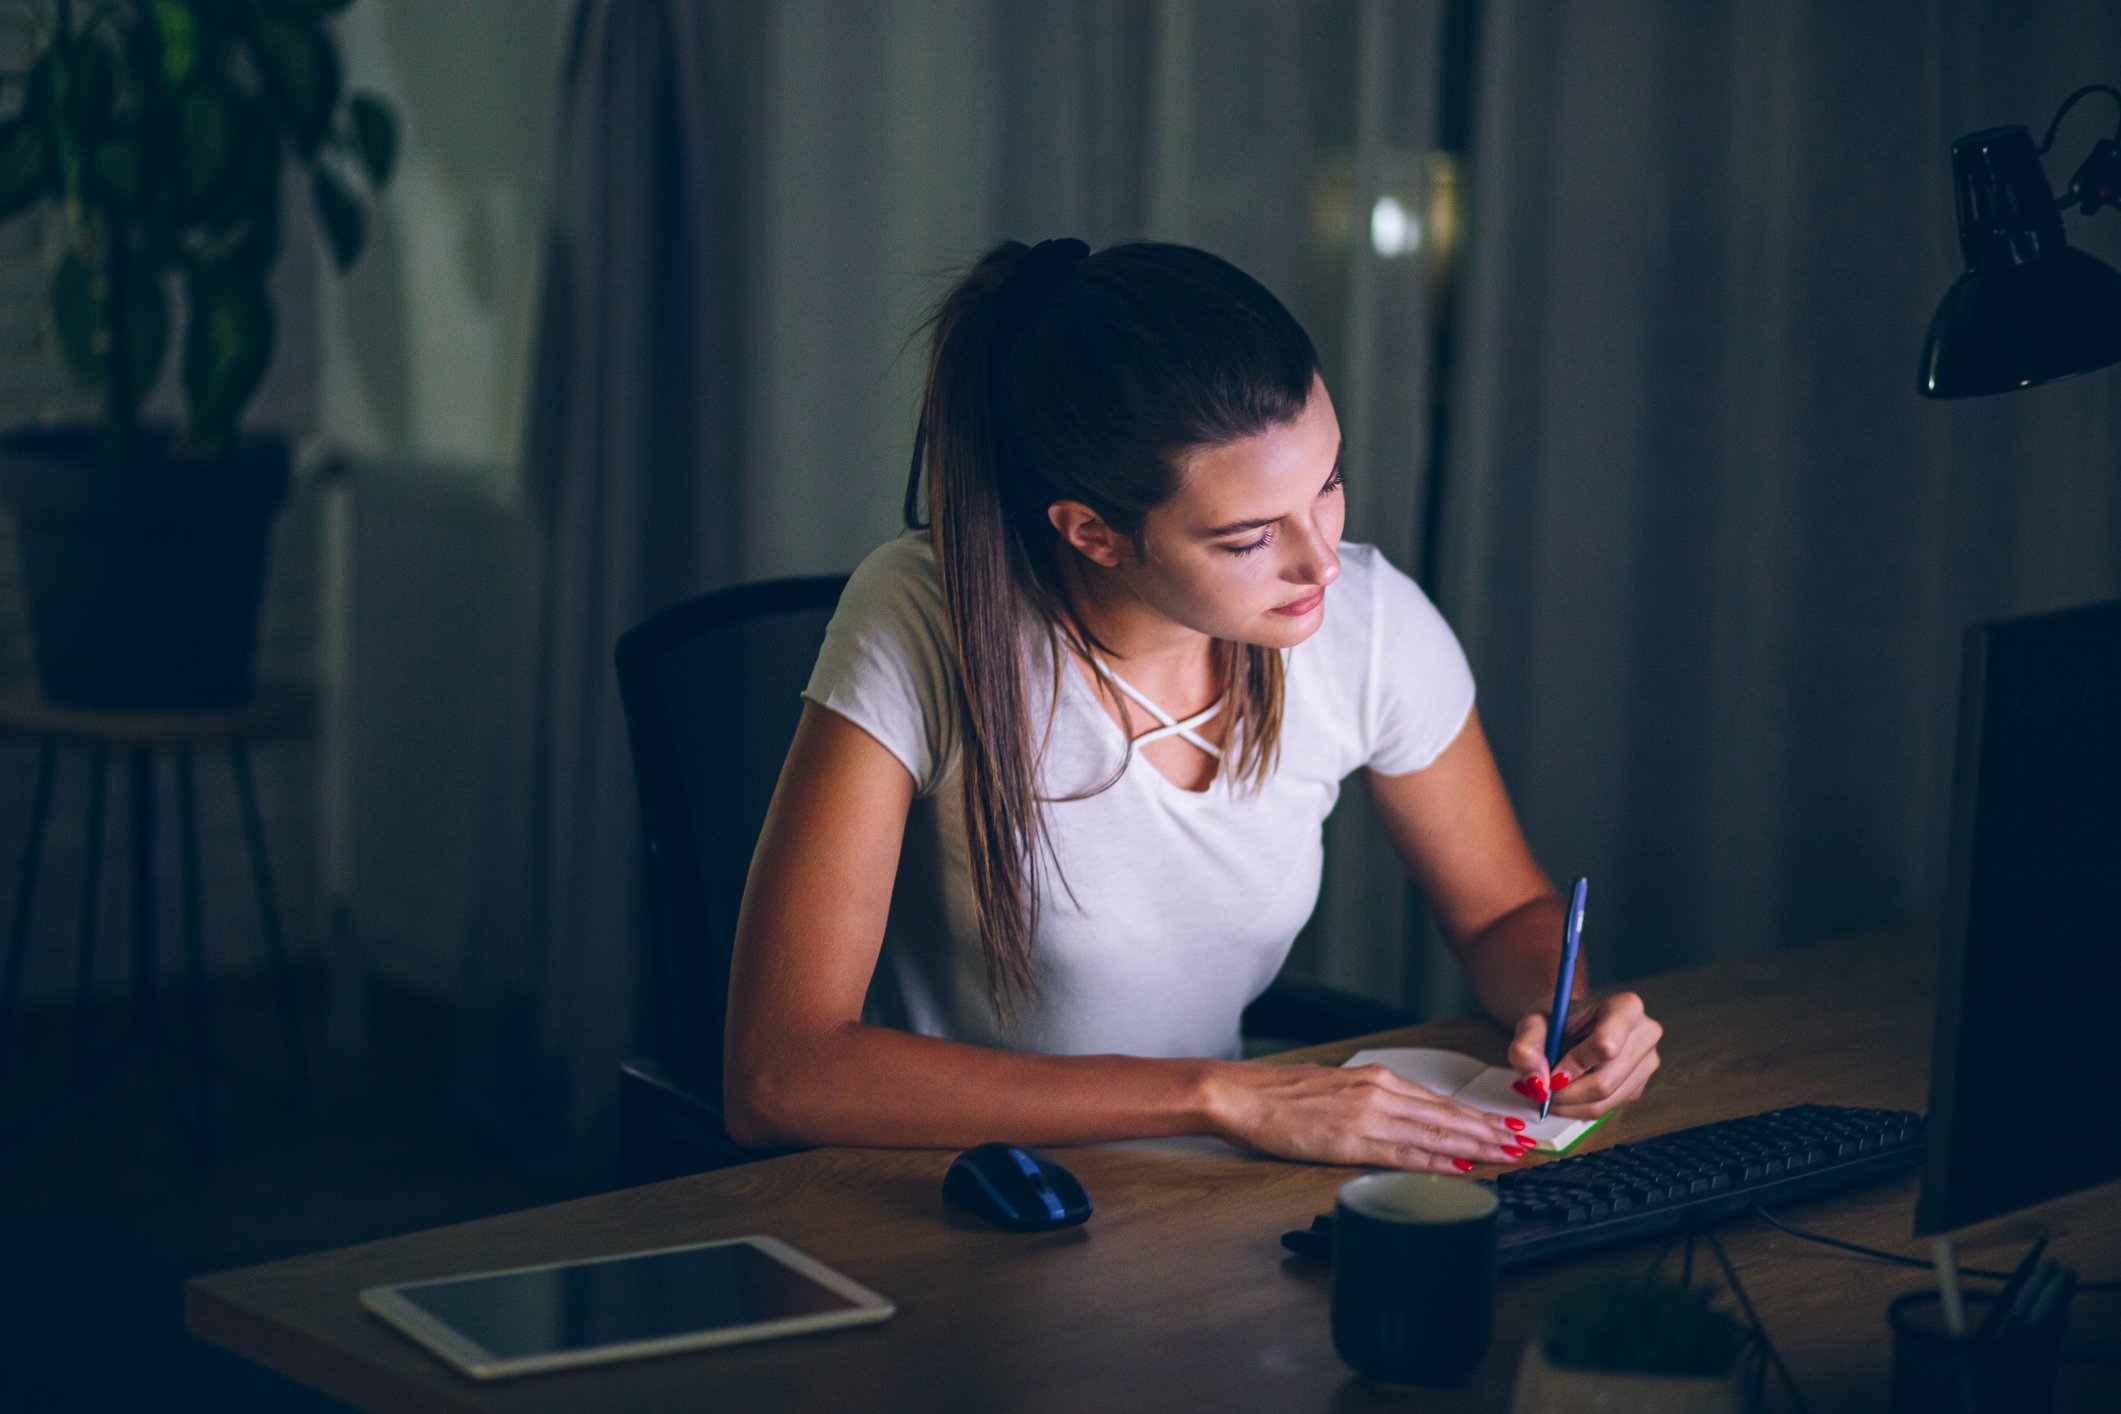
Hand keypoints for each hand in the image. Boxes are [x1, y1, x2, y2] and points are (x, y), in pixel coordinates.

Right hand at [1202, 1060, 1532, 1171]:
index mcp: (1377, 1079)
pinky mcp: (1350, 1140)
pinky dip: (1436, 1162)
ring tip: (1506, 1156)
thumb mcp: (1336, 1087)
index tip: (1506, 1128)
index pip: (1439, 1102)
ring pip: (1434, 1134)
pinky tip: (1459, 1169)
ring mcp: (1368, 1115)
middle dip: (1489, 1132)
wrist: (1243, 1094)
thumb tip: (1402, 1118)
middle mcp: (1380, 1092)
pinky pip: (1403, 1154)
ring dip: (1474, 1147)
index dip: (1476, 1117)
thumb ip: (1372, 1100)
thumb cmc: (1282, 1094)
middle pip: (1446, 1116)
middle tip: (1524, 1145)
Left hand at [1507, 991, 1662, 1118]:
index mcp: (1626, 1007)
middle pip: (1605, 1080)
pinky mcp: (1639, 1086)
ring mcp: (1647, 1063)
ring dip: (1570, 1104)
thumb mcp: (1532, 1025)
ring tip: (1549, 1092)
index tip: (1550, 1072)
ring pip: (1606, 1100)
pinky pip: (1608, 1109)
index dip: (1574, 1064)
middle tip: (1542, 1091)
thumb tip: (1538, 1083)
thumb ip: (1527, 1047)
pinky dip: (1579, 1108)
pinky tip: (1565, 1095)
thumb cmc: (1553, 1021)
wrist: (1566, 1027)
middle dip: (1567, 1092)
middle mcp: (1645, 1034)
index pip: (1607, 1045)